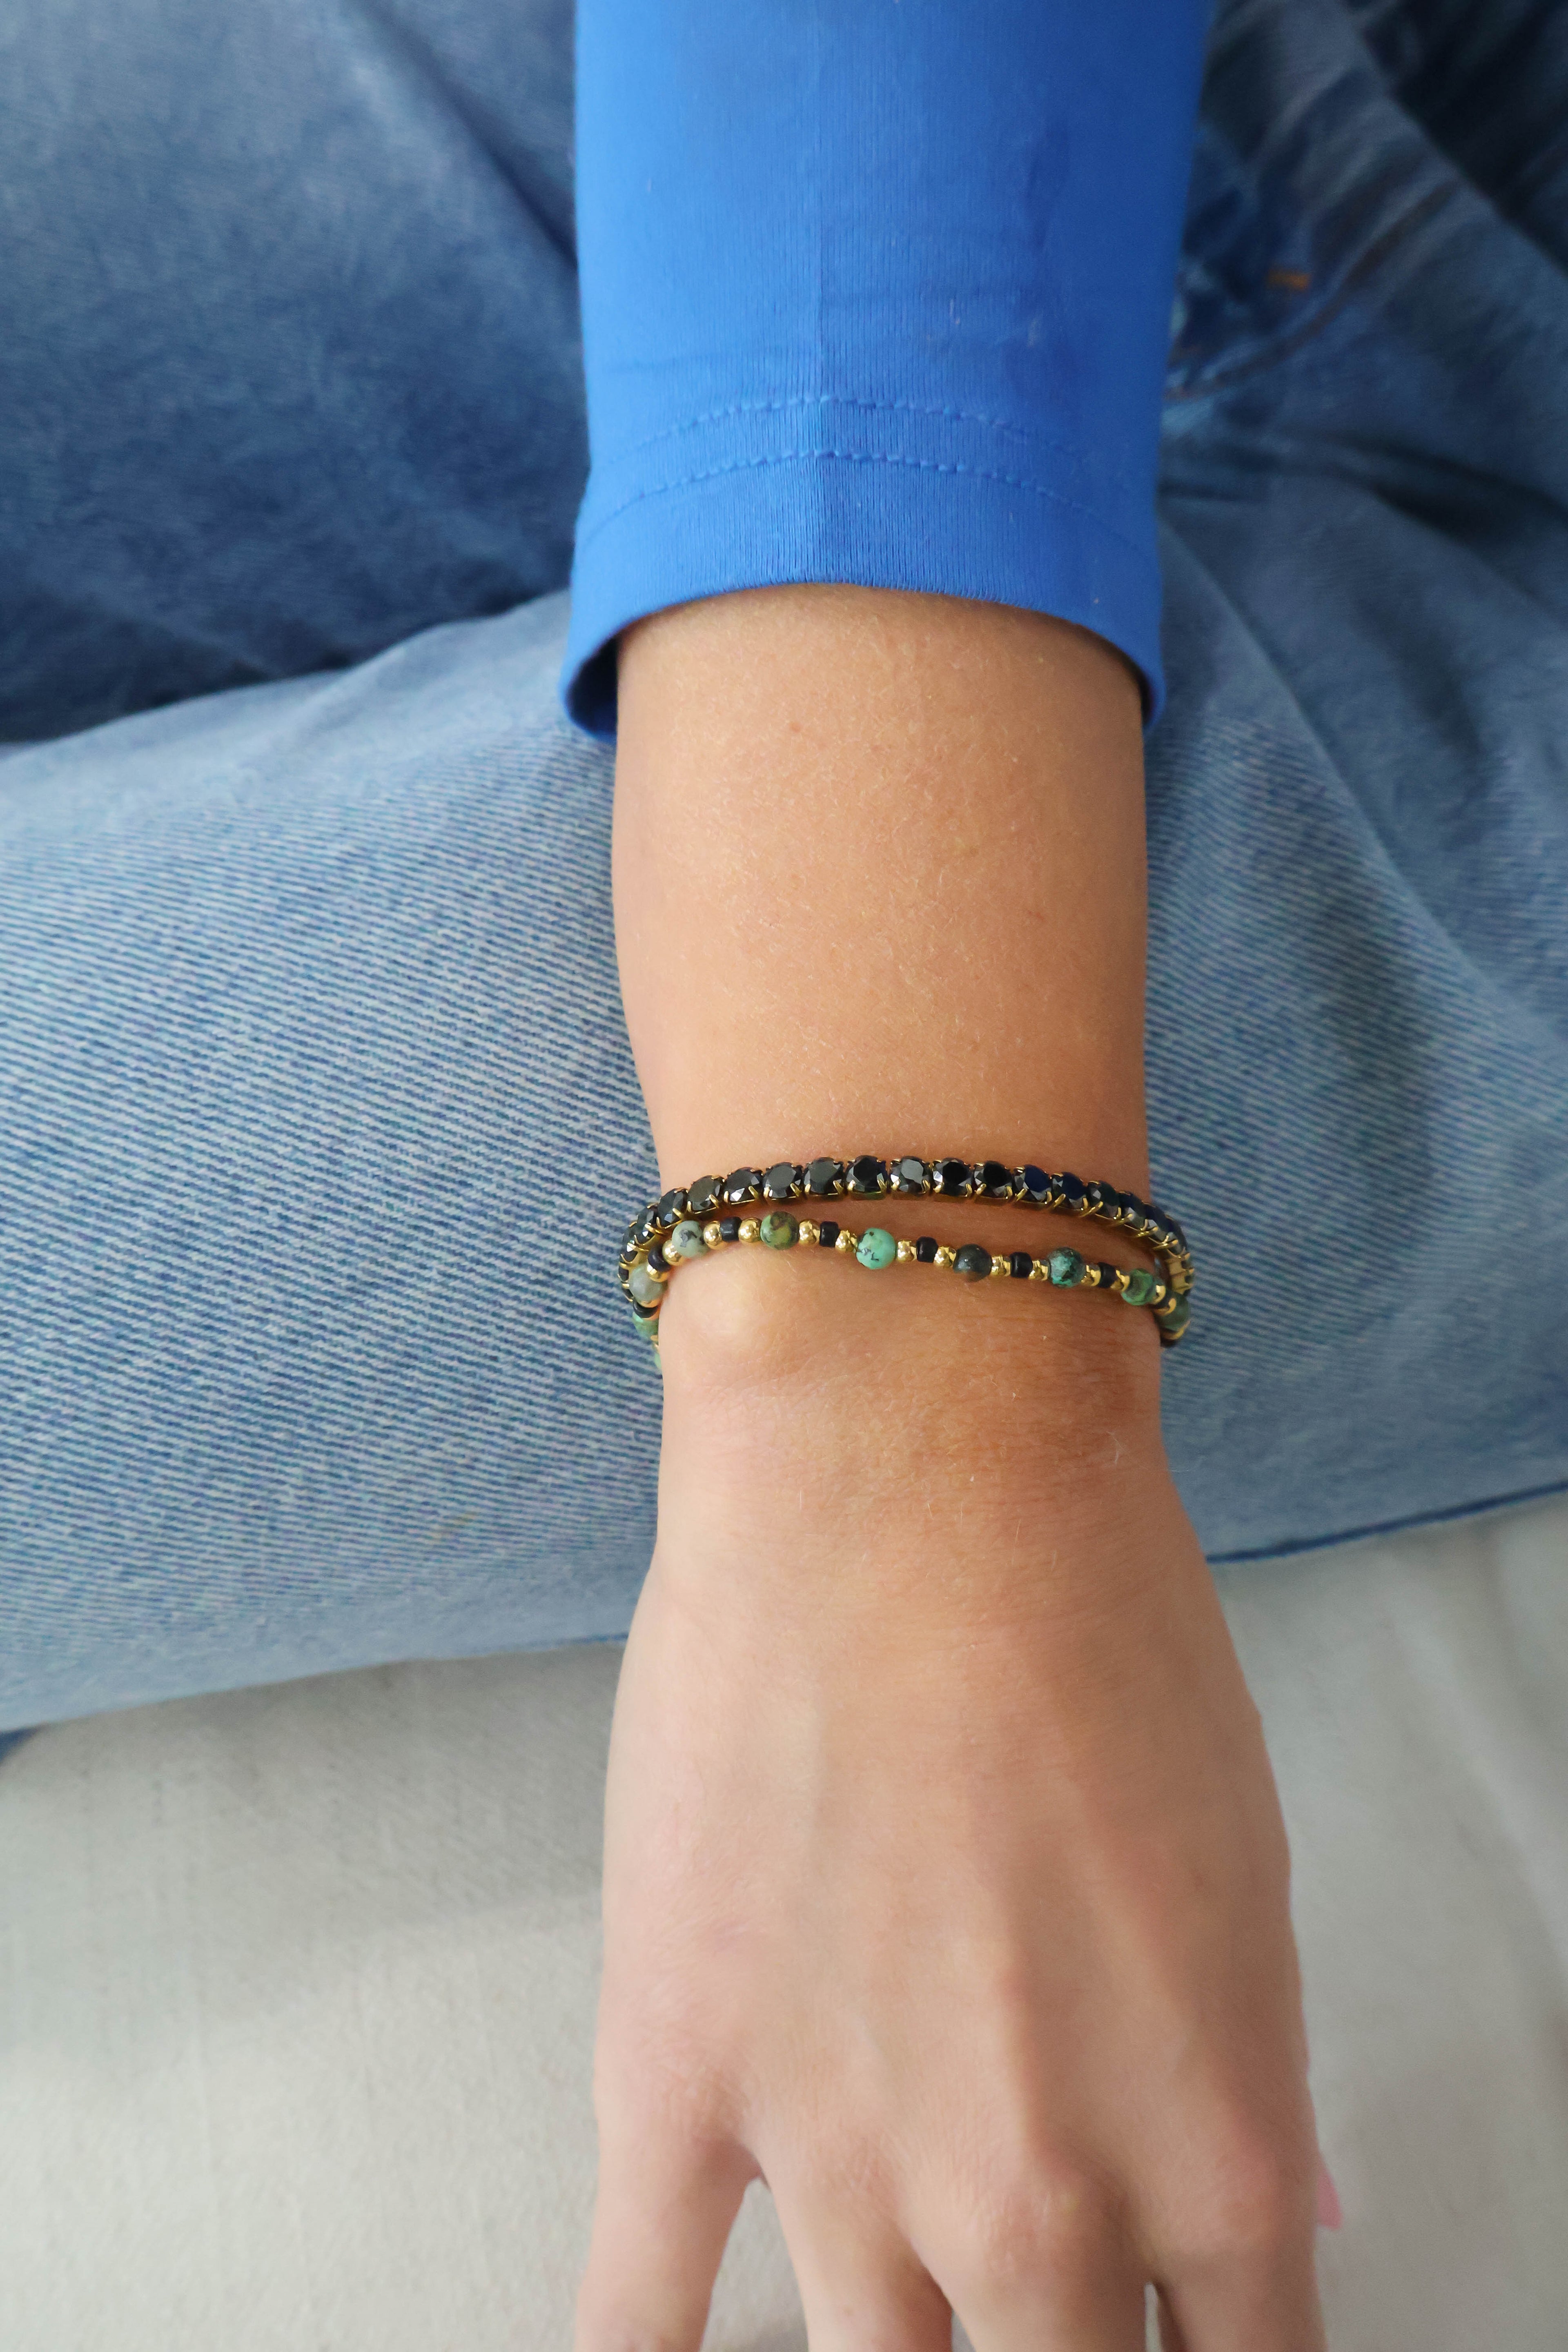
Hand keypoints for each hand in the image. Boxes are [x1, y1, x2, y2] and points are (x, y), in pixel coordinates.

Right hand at [575, 1262, 1329, 2349]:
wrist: (906, 1479)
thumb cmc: (1099, 1636)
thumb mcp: (1241, 1880)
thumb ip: (1240, 2089)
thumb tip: (1273, 2225)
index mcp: (1211, 2155)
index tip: (1160, 2340)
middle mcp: (1033, 2203)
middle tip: (1029, 2307)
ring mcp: (841, 2162)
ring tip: (889, 2307)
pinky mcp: (675, 2083)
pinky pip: (640, 2325)